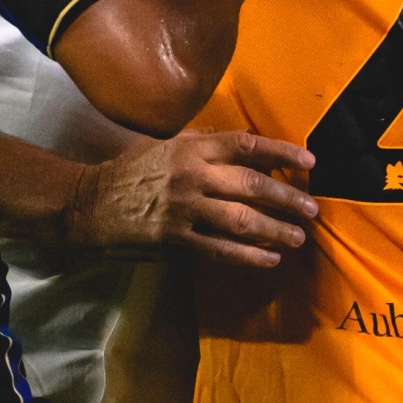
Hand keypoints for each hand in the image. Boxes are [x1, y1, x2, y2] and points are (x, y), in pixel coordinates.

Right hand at [71, 131, 315, 267]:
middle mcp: (193, 176)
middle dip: (288, 198)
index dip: (282, 152)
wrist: (90, 203)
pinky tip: (269, 259)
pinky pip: (220, 250)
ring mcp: (185, 210)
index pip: (248, 146)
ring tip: (297, 238)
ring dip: (276, 231)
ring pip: (242, 221)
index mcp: (194, 148)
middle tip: (312, 209)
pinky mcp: (175, 240)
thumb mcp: (170, 145)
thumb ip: (209, 143)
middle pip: (253, 186)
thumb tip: (253, 144)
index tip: (310, 161)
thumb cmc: (135, 170)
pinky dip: (248, 257)